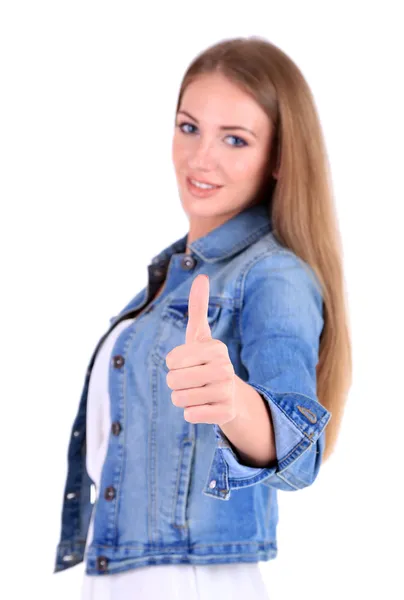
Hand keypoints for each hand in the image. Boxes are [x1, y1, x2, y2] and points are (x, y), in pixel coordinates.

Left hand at [165, 274, 236, 424]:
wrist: (228, 394)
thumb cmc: (205, 361)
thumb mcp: (199, 335)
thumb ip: (198, 307)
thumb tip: (202, 276)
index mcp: (216, 349)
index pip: (171, 360)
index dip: (174, 364)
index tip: (189, 363)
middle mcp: (225, 369)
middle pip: (173, 380)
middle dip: (176, 383)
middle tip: (192, 381)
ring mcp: (227, 392)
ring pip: (179, 399)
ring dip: (183, 399)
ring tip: (198, 393)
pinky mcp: (226, 413)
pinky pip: (190, 415)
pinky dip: (192, 413)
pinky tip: (205, 407)